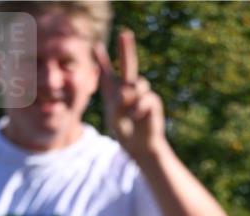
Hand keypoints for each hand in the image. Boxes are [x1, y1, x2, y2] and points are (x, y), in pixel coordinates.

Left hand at [94, 31, 165, 160]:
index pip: (107, 73)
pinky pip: (145, 99)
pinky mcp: (153, 102)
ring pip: (138, 83)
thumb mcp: (114, 117)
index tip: (96, 46)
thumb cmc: (125, 133)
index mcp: (114, 92)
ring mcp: (142, 95)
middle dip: (126, 49)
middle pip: (128, 64)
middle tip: (124, 34)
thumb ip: (118, 101)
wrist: (140, 147)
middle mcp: (129, 89)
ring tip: (128, 110)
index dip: (102, 60)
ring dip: (131, 95)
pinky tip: (135, 117)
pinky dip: (137, 109)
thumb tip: (131, 89)